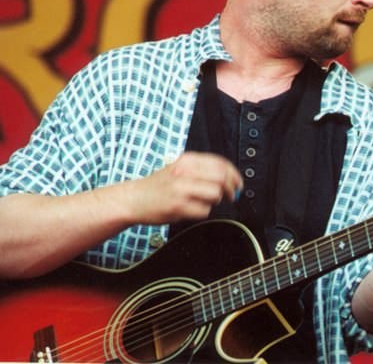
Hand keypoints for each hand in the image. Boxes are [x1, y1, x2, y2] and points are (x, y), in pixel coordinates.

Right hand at [123, 152, 241, 223]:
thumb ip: (202, 169)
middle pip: (222, 178)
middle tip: (233, 195)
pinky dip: (202, 211)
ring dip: (215, 200)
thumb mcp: (179, 168)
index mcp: (187, 161)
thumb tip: (230, 177)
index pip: (221, 163)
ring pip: (215, 194)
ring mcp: (181, 189)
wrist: (133, 199)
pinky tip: (192, 209)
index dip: (235, 174)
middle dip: (232, 188)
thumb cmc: (159, 186)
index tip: (239, 183)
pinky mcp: (178, 206)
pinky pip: (204, 211)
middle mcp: (184, 172)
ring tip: (204, 201)